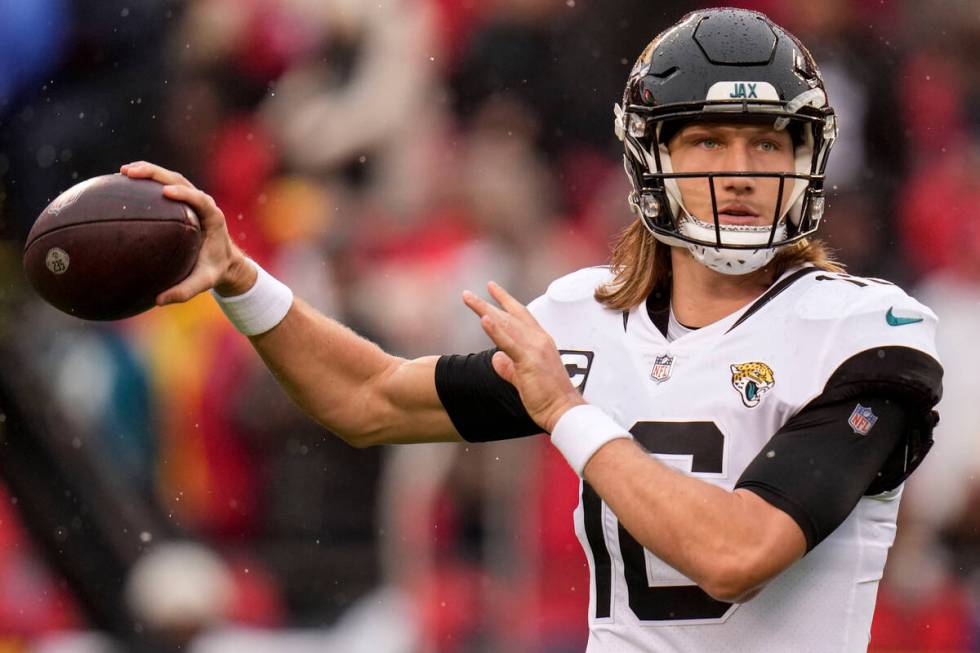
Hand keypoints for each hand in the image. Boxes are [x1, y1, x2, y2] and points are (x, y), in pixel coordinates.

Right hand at [119, 161, 255, 304]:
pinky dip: (146, 183)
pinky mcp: (182, 201)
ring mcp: (192, 199)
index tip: (165, 193)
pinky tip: (123, 184)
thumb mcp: (204, 282)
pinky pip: (163, 187)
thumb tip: (159, 300)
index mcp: (213, 218)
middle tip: (131, 173)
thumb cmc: (214, 270)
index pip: (200, 199)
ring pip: (171, 178)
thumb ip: (185, 291)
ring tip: (123, 172)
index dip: (184, 194)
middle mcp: (203, 204)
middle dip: (156, 174)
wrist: (225, 261)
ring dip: (149, 172)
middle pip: (180, 180)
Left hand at [463, 282, 584, 432]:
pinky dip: (496, 330)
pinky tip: (484, 319)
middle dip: (488, 302)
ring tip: (469, 298)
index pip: (520, 315)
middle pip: (510, 315)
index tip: (491, 289)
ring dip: (485, 309)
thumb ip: (509, 367)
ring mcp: (534, 348)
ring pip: (506, 324)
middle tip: (468, 294)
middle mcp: (538, 339)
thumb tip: (496, 358)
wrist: (564, 410)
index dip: (505, 301)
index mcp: (540, 341)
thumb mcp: (524, 377)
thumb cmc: (548, 397)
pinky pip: (509, 342)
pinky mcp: (529, 361)